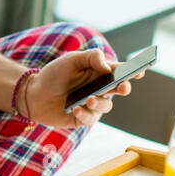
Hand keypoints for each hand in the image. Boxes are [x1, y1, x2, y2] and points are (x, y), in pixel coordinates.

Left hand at [25, 47, 142, 129]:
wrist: (34, 94)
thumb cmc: (54, 74)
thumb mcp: (71, 60)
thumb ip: (90, 57)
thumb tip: (108, 65)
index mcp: (100, 72)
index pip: (120, 71)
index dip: (133, 70)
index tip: (140, 70)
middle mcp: (100, 89)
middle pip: (119, 89)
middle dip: (124, 88)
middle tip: (123, 87)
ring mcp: (93, 104)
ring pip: (106, 105)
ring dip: (99, 102)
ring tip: (88, 98)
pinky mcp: (83, 118)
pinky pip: (91, 118)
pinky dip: (85, 113)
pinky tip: (76, 107)